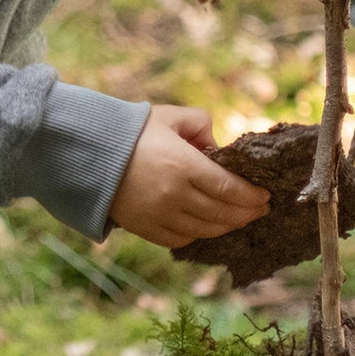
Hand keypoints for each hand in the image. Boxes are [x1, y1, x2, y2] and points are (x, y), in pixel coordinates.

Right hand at [110, 106, 269, 248]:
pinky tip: (206, 226)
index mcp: (183, 165)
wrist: (89, 153)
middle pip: (222, 213)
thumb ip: (200, 123)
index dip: (251, 196)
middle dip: (246, 213)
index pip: (228, 188)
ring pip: (205, 230)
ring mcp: (159, 215)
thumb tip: (216, 148)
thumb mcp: (169, 116)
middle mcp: (174, 194)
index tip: (265, 196)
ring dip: (226, 226)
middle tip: (260, 209)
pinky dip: (198, 234)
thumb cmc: (132, 131)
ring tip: (238, 219)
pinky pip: (181, 239)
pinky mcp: (145, 228)